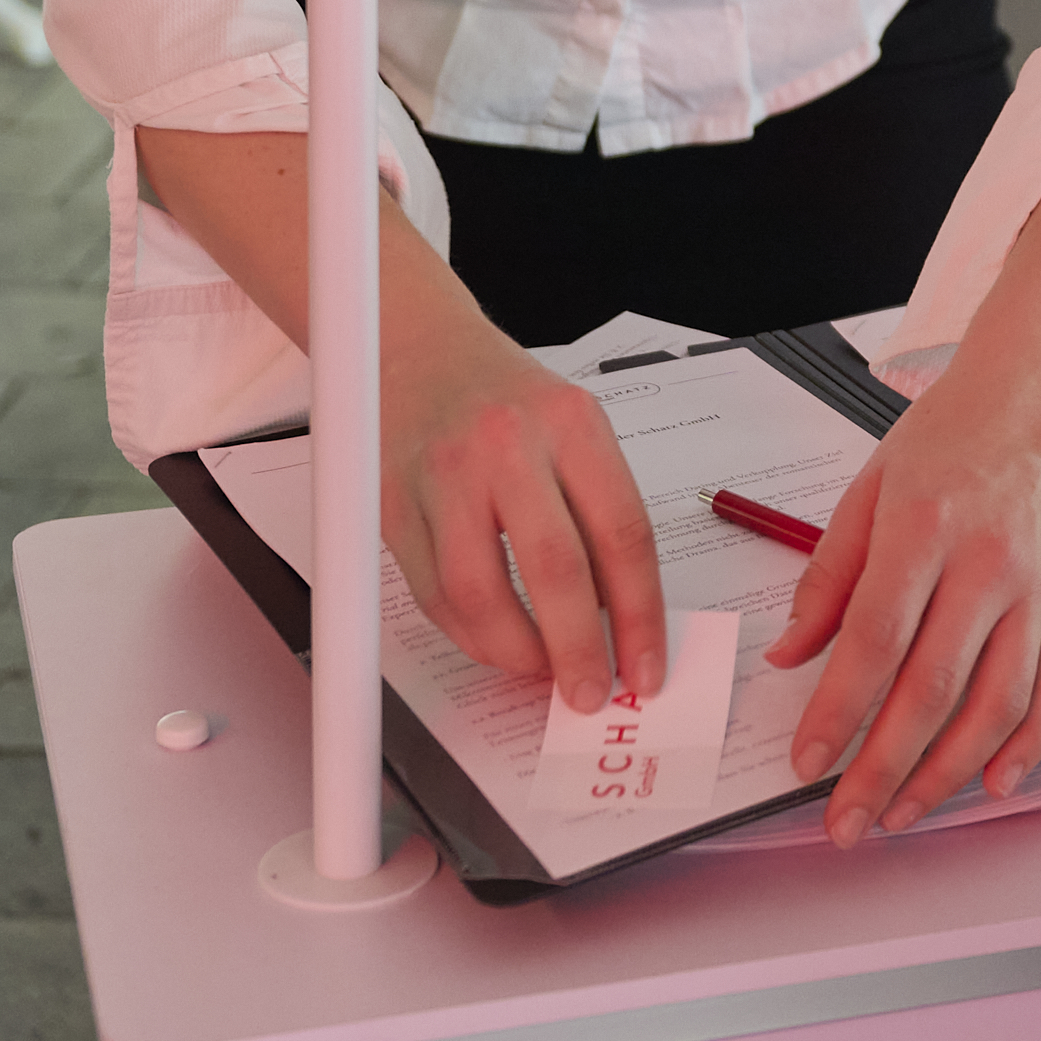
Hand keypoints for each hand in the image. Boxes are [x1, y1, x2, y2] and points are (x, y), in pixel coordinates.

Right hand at [385, 316, 669, 713]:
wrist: (419, 349)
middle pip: (554, 570)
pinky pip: (434, 595)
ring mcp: (443, 475)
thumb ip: (598, 513)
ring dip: (514, 652)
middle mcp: (507, 444)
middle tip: (590, 691)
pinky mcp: (394, 506)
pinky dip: (469, 634)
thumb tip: (621, 617)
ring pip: (480, 595)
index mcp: (571, 423)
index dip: (640, 615)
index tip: (646, 665)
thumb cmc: (506, 396)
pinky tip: (493, 638)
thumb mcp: (574, 429)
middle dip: (577, 649)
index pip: (622, 534)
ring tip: (537, 666)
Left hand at [767, 347, 1040, 838]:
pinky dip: (1031, 743)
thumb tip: (790, 654)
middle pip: (933, 687)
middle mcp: (986, 565)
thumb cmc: (952, 431)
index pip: (875, 639)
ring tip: (902, 813)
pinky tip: (996, 781)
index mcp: (924, 528)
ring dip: (948, 771)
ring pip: (996, 703)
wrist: (1040, 393)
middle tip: (846, 822)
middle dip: (884, 767)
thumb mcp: (868, 486)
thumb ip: (828, 576)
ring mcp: (1034, 589)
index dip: (838, 711)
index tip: (807, 763)